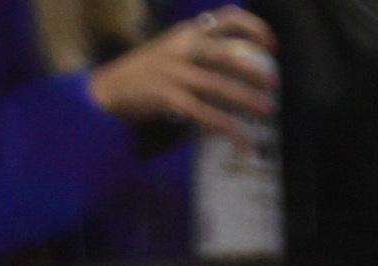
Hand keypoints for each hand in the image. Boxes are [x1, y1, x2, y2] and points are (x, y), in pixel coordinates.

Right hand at [87, 10, 277, 138]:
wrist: (102, 92)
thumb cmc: (139, 74)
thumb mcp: (169, 50)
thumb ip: (197, 50)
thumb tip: (234, 63)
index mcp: (185, 33)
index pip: (228, 18)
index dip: (255, 28)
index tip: (271, 45)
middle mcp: (181, 49)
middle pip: (227, 52)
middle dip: (255, 67)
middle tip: (274, 83)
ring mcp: (173, 74)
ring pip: (219, 85)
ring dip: (247, 98)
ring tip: (267, 109)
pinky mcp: (166, 98)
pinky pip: (202, 112)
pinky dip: (223, 125)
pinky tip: (237, 136)